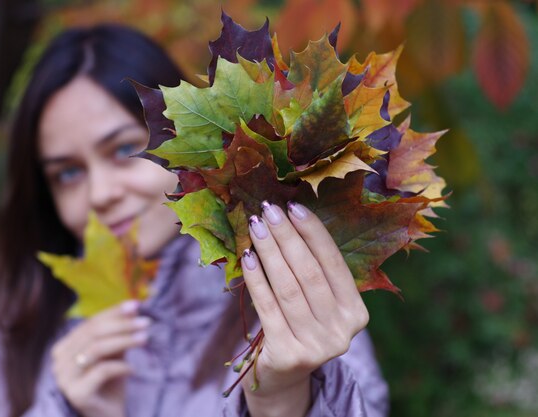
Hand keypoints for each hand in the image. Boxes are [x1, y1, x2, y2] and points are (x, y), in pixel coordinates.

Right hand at [51, 300, 150, 416]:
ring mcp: (65, 378)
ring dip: (124, 341)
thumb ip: (118, 333)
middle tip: (146, 322)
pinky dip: (121, 366)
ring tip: (145, 339)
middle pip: (93, 333)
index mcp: (65, 347)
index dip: (113, 312)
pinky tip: (134, 369)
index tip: (136, 305)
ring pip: (97, 349)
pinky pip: (101, 371)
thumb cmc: (110, 385)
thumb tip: (133, 308)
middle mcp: (59, 361)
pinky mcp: (77, 394)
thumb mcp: (114, 354)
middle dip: (122, 325)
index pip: (90, 323)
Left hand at [240, 201, 368, 416]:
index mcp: (356, 313)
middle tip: (268, 210)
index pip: (334, 263)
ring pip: (288, 287)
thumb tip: (289, 219)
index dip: (313, 232)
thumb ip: (312, 271)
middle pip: (309, 273)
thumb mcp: (316, 303)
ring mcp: (317, 346)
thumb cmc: (298, 326)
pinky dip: (256, 279)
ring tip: (255, 227)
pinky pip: (268, 307)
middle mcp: (342, 331)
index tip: (294, 206)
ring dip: (269, 251)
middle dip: (287, 237)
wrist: (283, 377)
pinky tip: (247, 257)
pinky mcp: (288, 355)